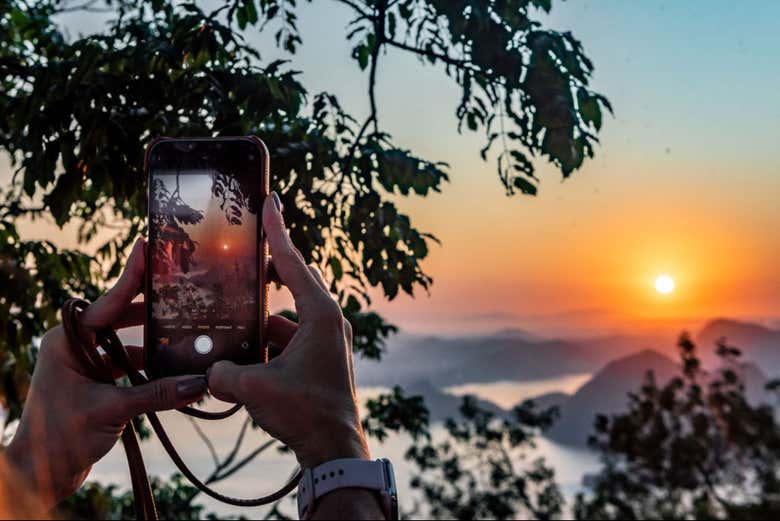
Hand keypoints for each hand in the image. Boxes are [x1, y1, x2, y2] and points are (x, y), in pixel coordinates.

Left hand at [3, 240, 208, 507]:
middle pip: (118, 315)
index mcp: (67, 341)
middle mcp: (74, 345)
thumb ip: (158, 394)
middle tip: (181, 287)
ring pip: (126, 340)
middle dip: (150, 306)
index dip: (131, 275)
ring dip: (154, 339)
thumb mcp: (111, 410)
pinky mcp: (95, 380)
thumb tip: (199, 383)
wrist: (42, 473)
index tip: (148, 246)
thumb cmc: (61, 437)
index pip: (107, 302)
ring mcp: (85, 363)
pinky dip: (150, 363)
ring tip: (186, 328)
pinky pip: (127, 362)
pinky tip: (175, 364)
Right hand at [208, 192, 369, 468]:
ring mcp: (325, 339)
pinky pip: (289, 336)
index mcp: (320, 314)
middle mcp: (327, 320)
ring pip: (287, 313)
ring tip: (231, 312)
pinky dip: (267, 338)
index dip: (278, 231)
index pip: (293, 263)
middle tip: (241, 260)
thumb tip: (208, 369)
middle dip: (266, 270)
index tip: (271, 202)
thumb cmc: (307, 412)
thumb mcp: (257, 388)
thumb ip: (224, 373)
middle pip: (293, 281)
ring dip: (261, 314)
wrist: (334, 447)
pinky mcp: (320, 357)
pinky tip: (241, 349)